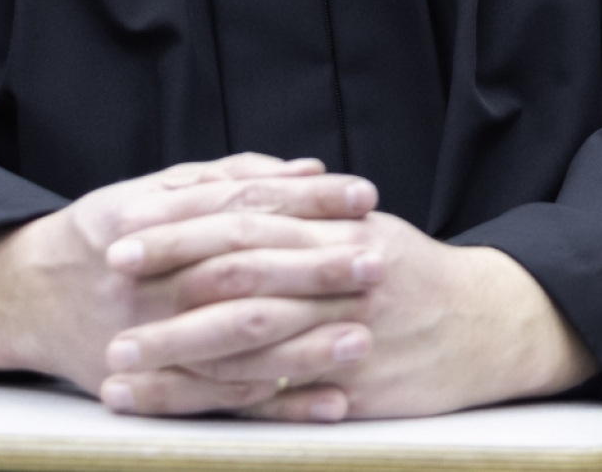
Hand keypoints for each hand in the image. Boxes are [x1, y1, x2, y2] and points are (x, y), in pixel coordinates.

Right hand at [0, 152, 379, 391]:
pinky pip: (226, 400)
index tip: (365, 196)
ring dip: (305, 346)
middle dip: (315, 270)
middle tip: (378, 262)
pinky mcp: (160, 386)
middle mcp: (157, 283)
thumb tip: (309, 169)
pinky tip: (330, 402)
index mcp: (160, 225)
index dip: (308, 202)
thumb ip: (231, 178)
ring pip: (239, 346)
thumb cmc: (103, 234)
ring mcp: (157, 340)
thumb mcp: (154, 190)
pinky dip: (280, 404)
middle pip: (248, 274)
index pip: (247, 208)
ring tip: (365, 339)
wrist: (25, 298)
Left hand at [99, 209, 596, 421]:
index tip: (123, 240)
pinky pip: (275, 398)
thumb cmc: (416, 276)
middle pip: (240, 279)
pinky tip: (175, 408)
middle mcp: (340, 279)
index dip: (181, 232)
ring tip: (117, 366)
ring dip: (176, 356)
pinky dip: (220, 402)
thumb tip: (237, 194)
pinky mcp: (351, 390)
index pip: (245, 224)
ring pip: (248, 344)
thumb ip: (304, 216)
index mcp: (339, 229)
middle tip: (108, 295)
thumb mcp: (366, 229)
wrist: (493, 327)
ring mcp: (346, 336)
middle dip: (167, 287)